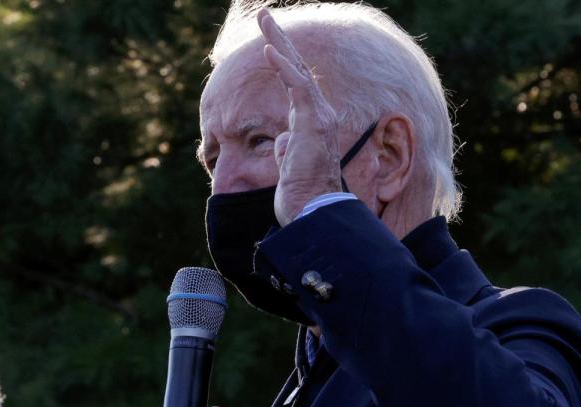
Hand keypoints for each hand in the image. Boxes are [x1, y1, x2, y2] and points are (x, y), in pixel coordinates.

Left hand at [257, 8, 342, 225]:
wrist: (312, 213)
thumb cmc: (301, 195)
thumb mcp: (289, 165)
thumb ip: (287, 147)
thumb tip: (284, 138)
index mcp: (310, 122)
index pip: (295, 82)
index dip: (281, 59)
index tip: (267, 39)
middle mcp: (317, 114)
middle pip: (296, 68)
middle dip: (279, 39)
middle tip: (264, 15)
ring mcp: (317, 117)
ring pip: (297, 70)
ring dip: (279, 42)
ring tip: (264, 20)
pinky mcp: (312, 123)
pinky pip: (298, 88)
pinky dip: (283, 68)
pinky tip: (269, 50)